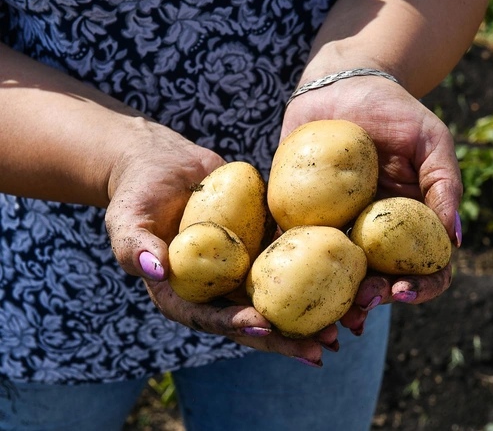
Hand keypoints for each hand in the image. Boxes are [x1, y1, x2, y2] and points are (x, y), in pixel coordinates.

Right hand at [105, 121, 333, 365]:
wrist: (163, 164)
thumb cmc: (138, 192)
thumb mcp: (126, 219)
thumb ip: (134, 246)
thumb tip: (155, 270)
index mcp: (185, 294)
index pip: (212, 318)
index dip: (238, 325)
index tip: (265, 327)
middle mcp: (218, 288)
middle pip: (254, 318)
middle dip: (287, 337)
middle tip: (323, 347)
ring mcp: (242, 267)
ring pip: (279, 295)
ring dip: (311, 312)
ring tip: (347, 324)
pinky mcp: (260, 243)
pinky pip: (289, 258)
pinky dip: (316, 270)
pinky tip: (347, 279)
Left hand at [283, 76, 462, 333]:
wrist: (342, 84)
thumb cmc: (393, 110)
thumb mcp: (430, 140)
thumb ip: (444, 184)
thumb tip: (455, 239)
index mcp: (409, 223)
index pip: (423, 267)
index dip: (418, 287)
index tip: (402, 289)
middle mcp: (373, 233)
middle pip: (378, 279)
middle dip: (372, 301)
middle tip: (362, 306)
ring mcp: (336, 227)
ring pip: (336, 274)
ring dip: (334, 300)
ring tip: (327, 315)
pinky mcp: (299, 214)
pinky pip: (294, 244)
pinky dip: (290, 268)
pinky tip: (284, 283)